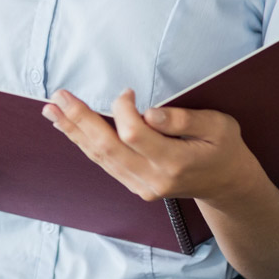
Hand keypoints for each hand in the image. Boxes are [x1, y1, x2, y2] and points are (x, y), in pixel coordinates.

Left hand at [41, 88, 261, 202]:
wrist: (226, 184)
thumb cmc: (223, 148)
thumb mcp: (219, 126)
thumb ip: (184, 120)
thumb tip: (149, 113)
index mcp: (175, 162)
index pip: (134, 135)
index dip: (123, 110)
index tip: (127, 92)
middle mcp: (153, 178)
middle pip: (107, 148)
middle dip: (80, 120)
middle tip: (58, 97)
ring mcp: (142, 186)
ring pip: (100, 157)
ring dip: (74, 132)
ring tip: (52, 110)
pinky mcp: (135, 186)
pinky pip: (105, 164)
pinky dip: (85, 144)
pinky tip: (69, 128)